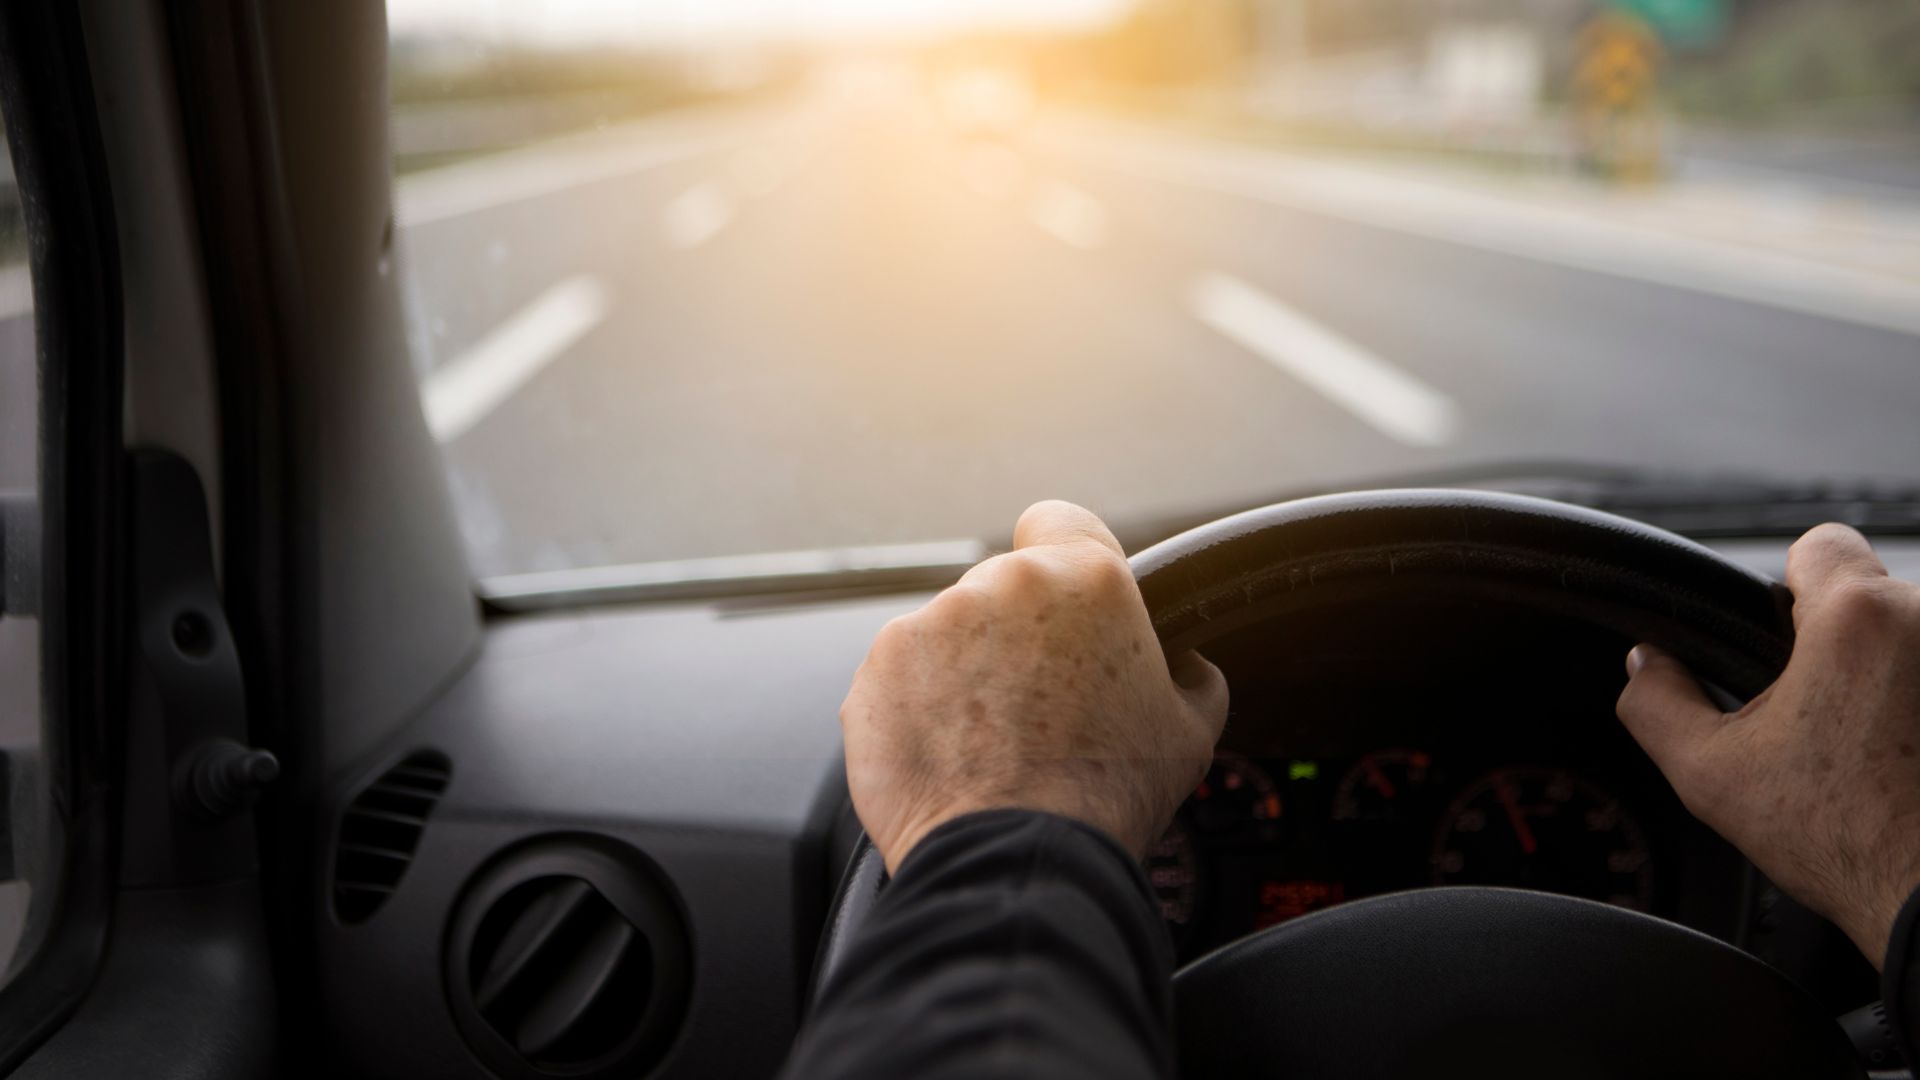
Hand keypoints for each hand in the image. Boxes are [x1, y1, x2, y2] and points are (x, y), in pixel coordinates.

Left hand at [840, 501, 1229, 872]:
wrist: (1017, 859)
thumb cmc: (1108, 797)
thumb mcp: (1191, 729)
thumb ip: (1188, 673)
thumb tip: (1184, 662)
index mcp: (1086, 579)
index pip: (1060, 520)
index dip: (1062, 558)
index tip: (1062, 603)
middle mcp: (1001, 585)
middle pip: (1003, 589)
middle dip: (1014, 634)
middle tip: (1037, 704)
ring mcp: (931, 624)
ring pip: (950, 633)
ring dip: (965, 672)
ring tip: (991, 742)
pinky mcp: (878, 670)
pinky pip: (903, 676)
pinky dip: (919, 707)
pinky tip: (950, 755)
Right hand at [1617, 523, 1919, 965]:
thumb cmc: (1847, 841)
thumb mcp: (1713, 776)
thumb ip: (1659, 705)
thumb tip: (1644, 667)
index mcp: (1857, 619)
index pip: (1820, 544)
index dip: (1789, 585)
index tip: (1784, 637)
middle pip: (1871, 597)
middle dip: (1841, 644)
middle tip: (1822, 717)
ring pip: (1911, 640)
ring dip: (1892, 674)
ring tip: (1875, 747)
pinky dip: (1918, 704)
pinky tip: (1909, 759)